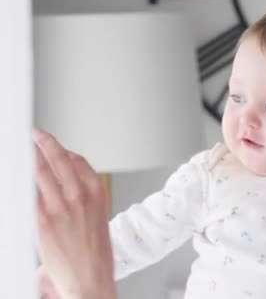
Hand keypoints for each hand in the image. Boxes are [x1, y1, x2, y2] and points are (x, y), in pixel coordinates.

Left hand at [34, 129, 116, 298]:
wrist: (90, 280)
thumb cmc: (95, 256)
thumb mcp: (98, 220)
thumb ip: (83, 201)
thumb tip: (66, 188)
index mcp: (97, 195)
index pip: (80, 162)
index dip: (65, 151)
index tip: (57, 147)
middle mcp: (80, 197)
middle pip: (60, 161)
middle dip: (47, 144)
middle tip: (37, 136)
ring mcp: (61, 207)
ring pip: (42, 173)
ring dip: (31, 159)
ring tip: (24, 150)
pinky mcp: (43, 221)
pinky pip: (30, 196)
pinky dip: (22, 184)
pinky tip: (17, 179)